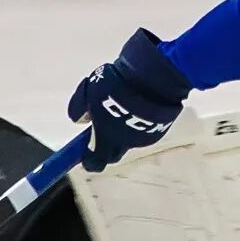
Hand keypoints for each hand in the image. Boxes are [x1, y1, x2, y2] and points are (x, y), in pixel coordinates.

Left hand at [67, 29, 192, 170]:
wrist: (153, 77)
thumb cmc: (115, 84)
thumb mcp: (87, 91)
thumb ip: (79, 108)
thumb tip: (79, 119)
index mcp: (105, 139)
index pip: (93, 163)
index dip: (88, 159)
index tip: (84, 151)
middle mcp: (125, 144)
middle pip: (113, 155)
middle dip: (106, 146)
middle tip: (102, 128)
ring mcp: (144, 136)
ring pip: (130, 140)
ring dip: (124, 130)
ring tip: (123, 106)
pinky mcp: (160, 127)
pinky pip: (145, 130)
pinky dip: (140, 122)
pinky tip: (139, 103)